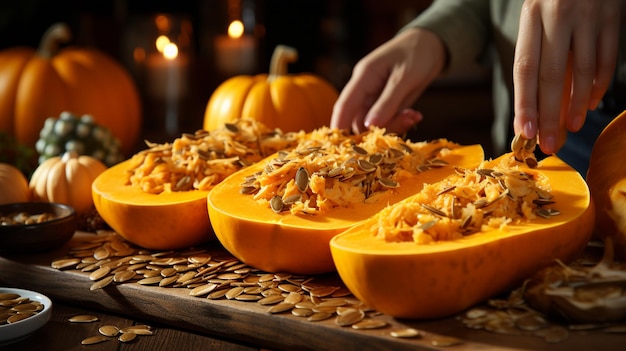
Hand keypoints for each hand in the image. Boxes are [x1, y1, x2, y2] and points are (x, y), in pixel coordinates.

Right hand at [330, 28, 445, 133]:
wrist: (430, 45)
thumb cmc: (417, 54)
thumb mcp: (405, 77)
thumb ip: (388, 102)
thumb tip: (370, 125)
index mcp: (363, 77)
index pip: (345, 105)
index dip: (339, 126)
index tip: (341, 147)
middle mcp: (364, 89)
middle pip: (359, 119)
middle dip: (379, 128)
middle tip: (407, 120)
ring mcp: (374, 98)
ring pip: (373, 124)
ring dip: (393, 125)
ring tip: (414, 116)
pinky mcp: (384, 105)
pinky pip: (385, 121)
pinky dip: (400, 122)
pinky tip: (415, 115)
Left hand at [513, 0, 623, 153]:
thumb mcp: (537, 15)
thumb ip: (537, 53)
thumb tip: (536, 105)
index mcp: (532, 14)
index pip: (525, 68)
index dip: (525, 103)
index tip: (525, 131)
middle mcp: (559, 14)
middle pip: (551, 75)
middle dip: (549, 115)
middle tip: (549, 143)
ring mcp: (589, 15)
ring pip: (583, 70)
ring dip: (575, 104)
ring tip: (570, 127)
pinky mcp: (614, 15)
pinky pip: (607, 58)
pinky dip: (599, 85)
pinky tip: (589, 103)